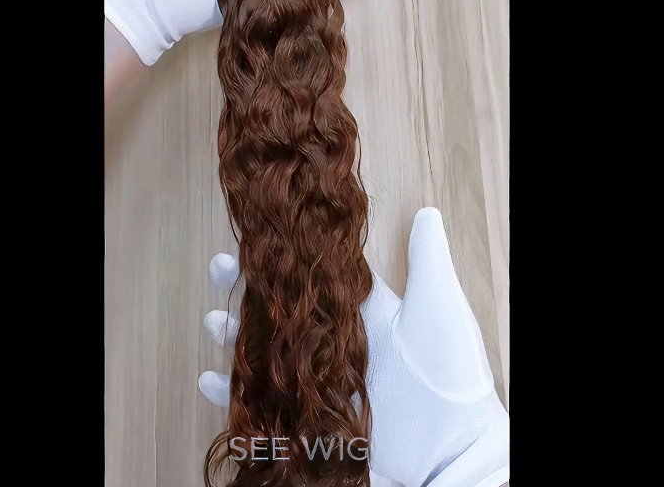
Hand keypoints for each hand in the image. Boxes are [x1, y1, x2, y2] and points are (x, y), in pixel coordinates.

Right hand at [200, 209, 509, 486]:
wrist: (451, 451)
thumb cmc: (448, 375)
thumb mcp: (437, 307)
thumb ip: (426, 260)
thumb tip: (426, 212)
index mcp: (357, 311)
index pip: (309, 276)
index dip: (280, 259)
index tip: (252, 240)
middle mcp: (332, 341)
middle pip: (279, 309)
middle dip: (247, 290)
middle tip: (218, 269)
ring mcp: (317, 378)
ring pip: (266, 350)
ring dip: (235, 335)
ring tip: (213, 323)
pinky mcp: (309, 414)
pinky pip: (263, 402)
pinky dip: (234, 394)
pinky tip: (211, 380)